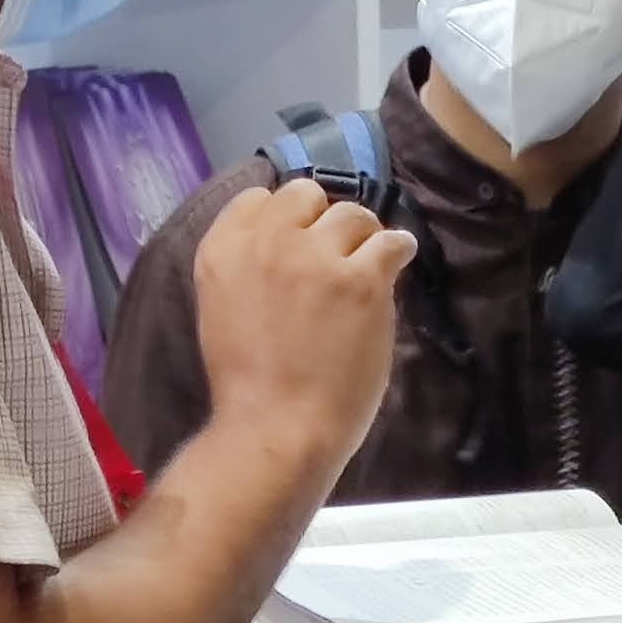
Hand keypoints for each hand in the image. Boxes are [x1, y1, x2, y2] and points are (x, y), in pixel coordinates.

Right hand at [190, 181, 417, 478]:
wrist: (278, 428)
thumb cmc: (247, 383)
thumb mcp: (222, 308)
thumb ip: (247, 267)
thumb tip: (289, 243)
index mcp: (222, 251)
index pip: (258, 199)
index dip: (284, 217)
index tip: (297, 240)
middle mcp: (268, 243)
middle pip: (306, 193)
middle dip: (322, 219)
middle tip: (333, 254)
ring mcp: (318, 258)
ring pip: (354, 213)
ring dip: (363, 237)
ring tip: (366, 266)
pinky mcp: (363, 280)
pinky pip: (392, 242)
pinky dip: (399, 250)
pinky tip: (399, 261)